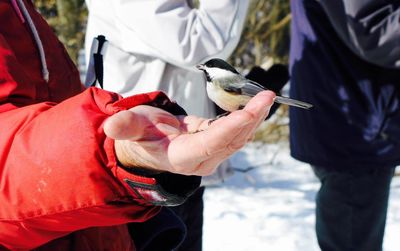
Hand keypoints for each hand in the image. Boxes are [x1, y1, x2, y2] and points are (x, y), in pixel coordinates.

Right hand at [104, 91, 275, 175]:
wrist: (147, 148)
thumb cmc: (140, 137)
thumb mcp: (130, 129)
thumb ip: (125, 127)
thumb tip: (112, 125)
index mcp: (182, 158)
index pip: (210, 144)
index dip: (230, 129)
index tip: (248, 113)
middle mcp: (202, 161)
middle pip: (232, 141)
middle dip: (251, 119)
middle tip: (266, 97)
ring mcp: (212, 156)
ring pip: (239, 139)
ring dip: (254, 118)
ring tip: (266, 98)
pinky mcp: (217, 147)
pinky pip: (237, 134)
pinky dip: (248, 120)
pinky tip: (257, 105)